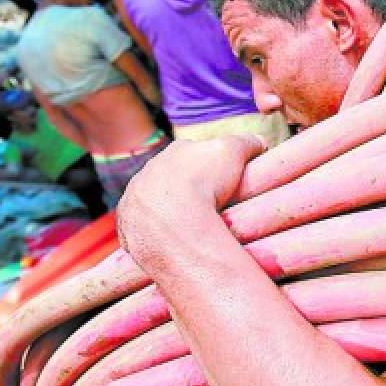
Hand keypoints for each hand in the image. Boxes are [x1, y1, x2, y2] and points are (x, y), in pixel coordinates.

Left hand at [116, 134, 265, 265]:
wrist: (173, 221)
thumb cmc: (205, 182)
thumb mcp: (234, 151)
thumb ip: (246, 143)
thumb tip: (259, 143)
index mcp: (175, 151)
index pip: (194, 154)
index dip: (211, 165)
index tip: (223, 180)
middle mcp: (148, 171)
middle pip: (170, 177)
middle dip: (185, 188)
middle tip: (207, 206)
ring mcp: (134, 198)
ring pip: (152, 202)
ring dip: (166, 211)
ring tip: (189, 228)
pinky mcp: (127, 225)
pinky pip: (140, 228)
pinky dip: (154, 233)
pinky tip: (171, 242)